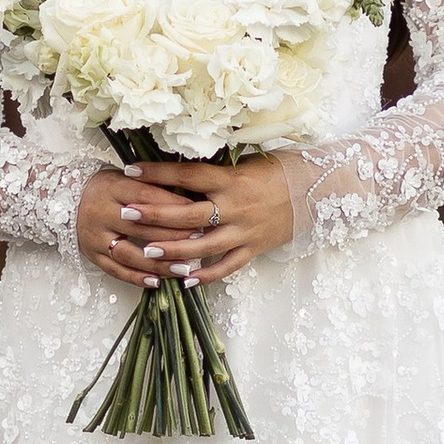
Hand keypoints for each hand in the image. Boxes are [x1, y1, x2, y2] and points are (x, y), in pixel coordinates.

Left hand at [76, 156, 295, 287]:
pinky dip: (206, 275)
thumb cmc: (277, 170)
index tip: (129, 170)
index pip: (187, 175)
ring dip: (173, 249)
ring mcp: (245, 231)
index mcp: (231, 179)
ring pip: (203, 245)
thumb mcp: (245, 163)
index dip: (157, 172)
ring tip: (147, 251)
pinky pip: (227, 266)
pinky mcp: (254, 248)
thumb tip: (177, 171)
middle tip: (126, 214)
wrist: (316, 190)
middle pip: (188, 213)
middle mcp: (235, 206)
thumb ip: (214, 171)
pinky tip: (184, 280)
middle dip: (154, 214)